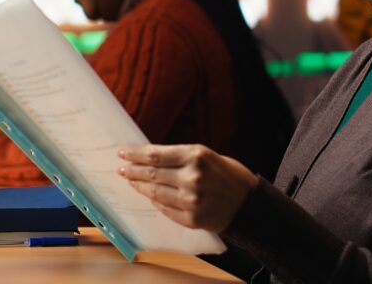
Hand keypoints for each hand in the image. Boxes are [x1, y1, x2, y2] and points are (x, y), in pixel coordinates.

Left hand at [117, 144, 257, 232]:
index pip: (155, 155)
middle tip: (120, 168)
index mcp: (196, 156)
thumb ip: (180, 157)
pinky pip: (165, 209)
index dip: (135, 154)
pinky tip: (149, 196)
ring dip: (140, 187)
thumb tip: (150, 158)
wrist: (251, 205)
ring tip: (131, 182)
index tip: (122, 153)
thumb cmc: (228, 175)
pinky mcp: (192, 219)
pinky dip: (155, 202)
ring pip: (154, 193)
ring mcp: (191, 200)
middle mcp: (191, 178)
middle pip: (151, 174)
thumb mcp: (207, 156)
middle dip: (132, 171)